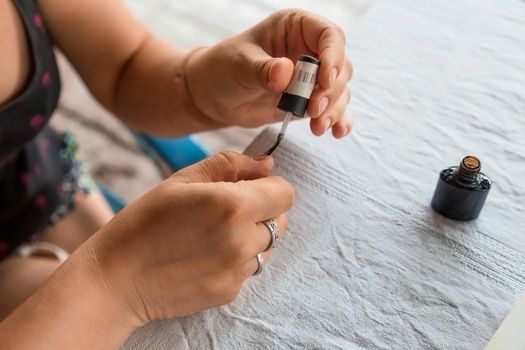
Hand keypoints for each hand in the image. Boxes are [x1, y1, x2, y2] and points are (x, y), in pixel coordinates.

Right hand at [82, 152, 293, 323]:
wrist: (115, 279)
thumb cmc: (144, 222)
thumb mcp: (182, 180)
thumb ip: (230, 166)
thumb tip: (267, 165)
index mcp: (233, 206)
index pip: (285, 193)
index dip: (269, 187)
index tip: (248, 188)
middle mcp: (243, 240)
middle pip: (281, 221)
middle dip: (263, 212)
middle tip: (226, 212)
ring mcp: (238, 270)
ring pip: (267, 247)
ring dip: (251, 238)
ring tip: (212, 237)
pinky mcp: (230, 292)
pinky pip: (248, 269)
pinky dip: (236, 261)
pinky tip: (204, 258)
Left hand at [186, 9, 352, 137]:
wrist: (215, 97)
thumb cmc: (224, 69)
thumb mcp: (239, 65)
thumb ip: (262, 69)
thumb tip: (286, 71)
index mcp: (296, 27)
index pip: (328, 35)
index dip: (333, 56)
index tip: (324, 80)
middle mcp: (309, 49)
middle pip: (340, 66)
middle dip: (331, 91)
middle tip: (313, 110)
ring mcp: (312, 77)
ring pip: (339, 90)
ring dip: (333, 109)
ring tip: (317, 127)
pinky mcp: (310, 100)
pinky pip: (334, 109)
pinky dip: (339, 120)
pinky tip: (337, 131)